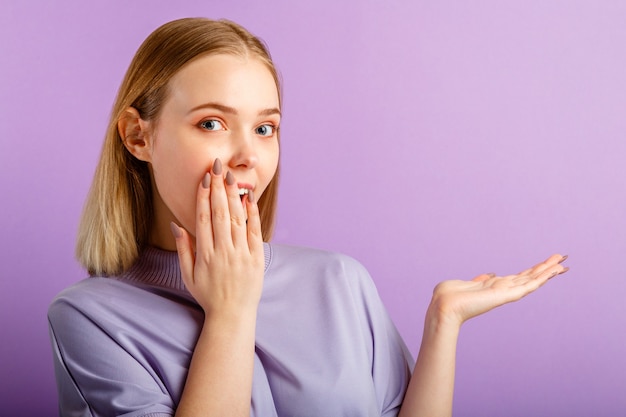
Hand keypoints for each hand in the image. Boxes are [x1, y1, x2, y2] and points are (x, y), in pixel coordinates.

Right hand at [170, 159, 264, 316]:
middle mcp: (223, 252)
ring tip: (231, 176)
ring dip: (234, 196)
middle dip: (218, 188)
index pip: (203, 219)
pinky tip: (249, 198)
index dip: (204, 196)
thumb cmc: (207, 295)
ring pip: (237, 219)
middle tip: (217, 167)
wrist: (232, 315)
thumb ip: (183, 249)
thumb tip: (176, 224)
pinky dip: (252, 214)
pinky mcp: (256, 259)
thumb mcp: (188, 275)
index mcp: (204, 255)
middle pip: (221, 214)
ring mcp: (241, 255)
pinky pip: (255, 232)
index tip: (204, 178)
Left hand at [428, 254, 568, 327]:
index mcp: (493, 286)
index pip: (517, 277)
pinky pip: (529, 285)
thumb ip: (480, 279)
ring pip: (532, 280)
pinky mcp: (507, 295)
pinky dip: (543, 277)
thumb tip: (489, 274)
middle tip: (562, 259)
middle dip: (545, 268)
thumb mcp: (465, 283)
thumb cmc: (447, 297)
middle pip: (529, 277)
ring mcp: (506, 293)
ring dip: (548, 271)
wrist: (443, 308)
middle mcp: (502, 290)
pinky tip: (554, 271)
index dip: (531, 270)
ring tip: (564, 264)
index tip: (545, 263)